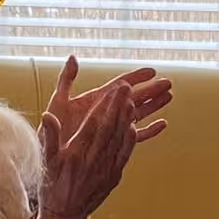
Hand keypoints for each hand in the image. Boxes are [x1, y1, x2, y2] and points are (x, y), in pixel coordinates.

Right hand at [37, 80, 136, 218]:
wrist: (64, 216)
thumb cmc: (51, 188)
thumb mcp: (45, 162)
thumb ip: (50, 138)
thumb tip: (49, 115)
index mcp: (77, 153)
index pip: (96, 123)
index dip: (106, 104)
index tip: (114, 88)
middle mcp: (95, 160)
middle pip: (111, 127)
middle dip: (120, 105)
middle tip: (127, 87)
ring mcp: (106, 169)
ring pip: (120, 139)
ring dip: (128, 119)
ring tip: (133, 101)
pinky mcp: (113, 176)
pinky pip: (124, 154)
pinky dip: (130, 139)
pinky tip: (134, 127)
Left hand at [45, 55, 171, 147]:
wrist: (50, 160)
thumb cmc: (49, 131)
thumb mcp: (57, 102)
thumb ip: (66, 81)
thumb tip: (72, 58)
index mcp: (94, 100)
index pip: (119, 86)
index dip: (136, 78)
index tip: (152, 71)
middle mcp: (105, 112)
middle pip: (132, 98)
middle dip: (150, 90)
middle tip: (168, 83)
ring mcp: (109, 127)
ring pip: (137, 114)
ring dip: (153, 106)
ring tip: (169, 97)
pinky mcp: (112, 143)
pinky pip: (134, 137)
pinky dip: (148, 130)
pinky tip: (162, 125)